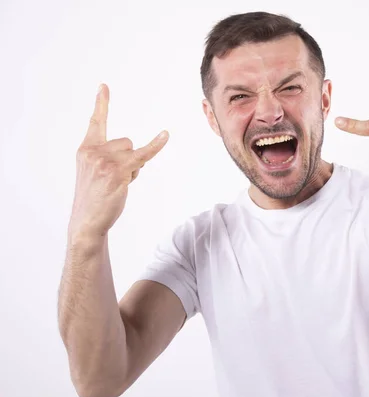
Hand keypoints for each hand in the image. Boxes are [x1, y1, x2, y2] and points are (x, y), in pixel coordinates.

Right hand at [68, 84, 168, 238]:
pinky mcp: (119, 170)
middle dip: (127, 159)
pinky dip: (156, 145)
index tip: (104, 86)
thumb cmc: (94, 199)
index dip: (101, 103)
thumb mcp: (94, 173)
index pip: (95, 122)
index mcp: (85, 149)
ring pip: (134, 151)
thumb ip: (108, 157)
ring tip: (117, 184)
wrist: (87, 221)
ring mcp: (106, 160)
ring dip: (133, 167)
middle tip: (113, 180)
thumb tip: (136, 153)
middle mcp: (93, 151)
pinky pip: (143, 154)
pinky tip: (165, 135)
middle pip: (126, 141)